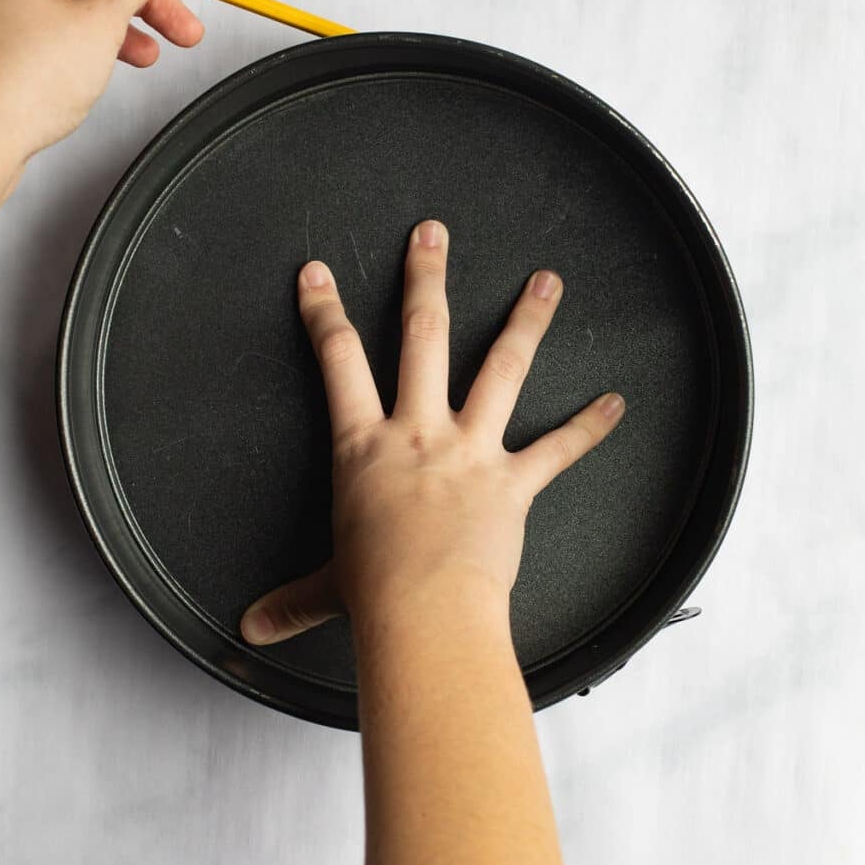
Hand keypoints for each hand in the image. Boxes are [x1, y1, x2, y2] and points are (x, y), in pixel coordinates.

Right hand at [240, 219, 625, 643]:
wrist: (427, 616)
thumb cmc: (374, 596)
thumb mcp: (324, 590)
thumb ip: (289, 602)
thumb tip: (249, 630)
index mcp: (365, 446)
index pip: (338, 362)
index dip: (323, 312)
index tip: (317, 273)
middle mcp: (419, 433)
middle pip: (422, 337)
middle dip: (425, 280)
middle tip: (433, 234)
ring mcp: (471, 452)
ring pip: (502, 370)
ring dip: (526, 322)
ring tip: (547, 281)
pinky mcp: (514, 483)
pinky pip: (558, 450)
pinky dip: (588, 428)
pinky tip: (615, 404)